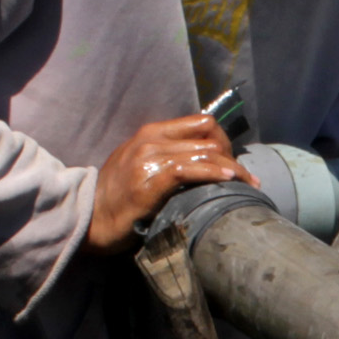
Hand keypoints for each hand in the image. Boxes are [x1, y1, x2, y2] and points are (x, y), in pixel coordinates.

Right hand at [85, 114, 241, 253]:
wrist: (90, 216)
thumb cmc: (117, 194)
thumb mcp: (138, 163)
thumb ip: (165, 154)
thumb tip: (199, 156)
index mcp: (151, 132)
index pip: (201, 123)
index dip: (223, 139)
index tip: (232, 161)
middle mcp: (151, 140)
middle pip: (209, 139)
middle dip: (233, 158)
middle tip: (245, 179)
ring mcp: (150, 159)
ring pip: (205, 154)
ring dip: (231, 169)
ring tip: (247, 184)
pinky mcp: (151, 180)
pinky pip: (190, 170)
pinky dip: (212, 174)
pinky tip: (227, 180)